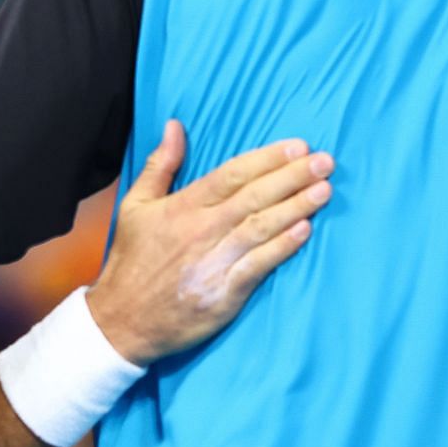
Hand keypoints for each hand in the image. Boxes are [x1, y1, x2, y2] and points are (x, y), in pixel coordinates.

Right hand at [86, 121, 331, 364]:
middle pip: (254, 196)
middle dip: (293, 177)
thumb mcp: (136, 206)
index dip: (268, 159)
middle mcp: (201, 231)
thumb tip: (175, 126)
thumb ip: (160, 164)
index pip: (233, 174)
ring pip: (262, 227)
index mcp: (183, 206)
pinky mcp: (224, 293)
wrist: (122, 320)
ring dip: (296, 207)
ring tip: (324, 190)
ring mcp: (214, 262)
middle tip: (325, 162)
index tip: (298, 146)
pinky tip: (304, 231)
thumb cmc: (131, 261)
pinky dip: (282, 247)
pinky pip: (259, 265)